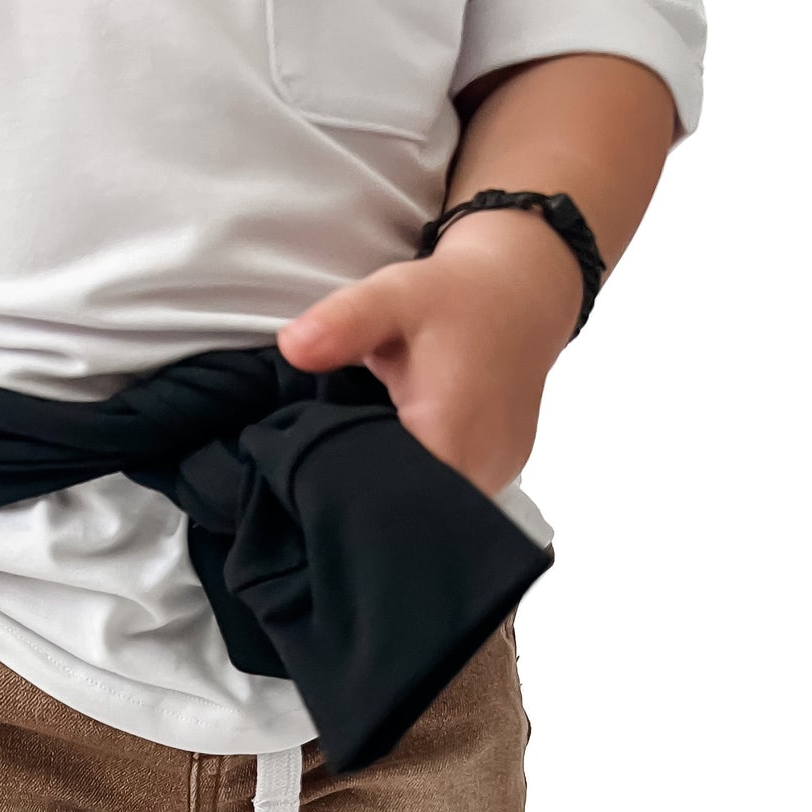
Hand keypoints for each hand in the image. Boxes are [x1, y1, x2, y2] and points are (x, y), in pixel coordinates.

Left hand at [277, 210, 583, 495]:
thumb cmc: (454, 299)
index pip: (390, 504)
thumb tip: (292, 345)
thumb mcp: (394, 295)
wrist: (520, 295)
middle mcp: (482, 470)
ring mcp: (496, 477)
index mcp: (453, 439)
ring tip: (366, 461)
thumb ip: (344, 323)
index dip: (347, 498)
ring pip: (434, 511)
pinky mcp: (499, 474)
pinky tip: (402, 456)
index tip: (314, 481)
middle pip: (411, 516)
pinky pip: (454, 495)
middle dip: (369, 500)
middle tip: (330, 471)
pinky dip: (424, 483)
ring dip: (399, 492)